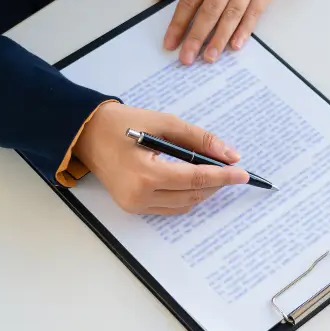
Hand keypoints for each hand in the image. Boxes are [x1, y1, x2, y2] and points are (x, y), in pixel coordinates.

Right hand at [74, 103, 248, 214]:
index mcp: (146, 174)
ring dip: (203, 191)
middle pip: (192, 195)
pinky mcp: (132, 207)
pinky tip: (195, 181)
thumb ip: (198, 139)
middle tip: (232, 169)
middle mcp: (139, 195)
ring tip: (216, 174)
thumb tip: (229, 154)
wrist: (86, 133)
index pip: (196, 179)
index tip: (243, 174)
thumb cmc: (123, 123)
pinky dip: (187, 196)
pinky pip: (169, 207)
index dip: (223, 176)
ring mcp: (135, 205)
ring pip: (183, 205)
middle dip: (216, 183)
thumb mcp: (164, 123)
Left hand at [155, 0, 285, 64]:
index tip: (171, 42)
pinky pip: (255, 13)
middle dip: (197, 37)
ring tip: (209, 58)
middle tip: (187, 58)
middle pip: (211, 10)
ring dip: (219, 38)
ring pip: (232, 15)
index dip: (179, 23)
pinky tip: (235, 45)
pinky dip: (245, 31)